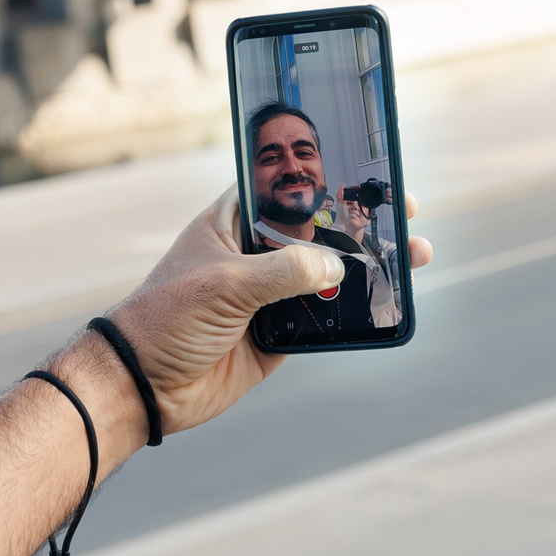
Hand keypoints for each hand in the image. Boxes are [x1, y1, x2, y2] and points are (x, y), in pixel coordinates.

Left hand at [94, 186, 432, 436]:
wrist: (143, 385)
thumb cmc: (166, 317)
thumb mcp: (227, 283)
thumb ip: (285, 270)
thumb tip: (338, 264)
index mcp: (232, 222)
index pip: (285, 187)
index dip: (326, 177)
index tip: (367, 170)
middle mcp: (252, 254)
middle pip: (317, 229)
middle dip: (361, 222)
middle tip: (405, 213)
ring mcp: (266, 295)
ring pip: (327, 274)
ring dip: (368, 267)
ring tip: (411, 256)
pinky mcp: (275, 335)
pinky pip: (322, 318)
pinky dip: (352, 312)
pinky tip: (385, 301)